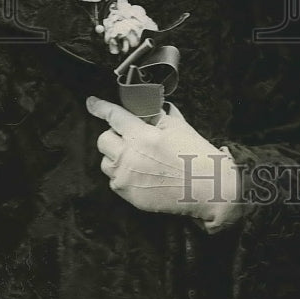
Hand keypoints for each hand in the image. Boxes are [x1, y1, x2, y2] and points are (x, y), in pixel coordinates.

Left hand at [86, 97, 244, 232]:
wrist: (207, 187)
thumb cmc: (195, 154)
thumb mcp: (178, 126)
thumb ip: (156, 114)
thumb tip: (145, 105)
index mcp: (142, 135)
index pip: (113, 116)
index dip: (100, 107)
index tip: (91, 102)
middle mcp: (129, 157)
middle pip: (103, 140)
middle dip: (113, 135)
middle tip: (129, 136)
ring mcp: (127, 178)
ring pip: (105, 162)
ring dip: (116, 156)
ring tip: (135, 157)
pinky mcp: (129, 196)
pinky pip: (114, 181)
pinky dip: (122, 174)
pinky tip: (140, 173)